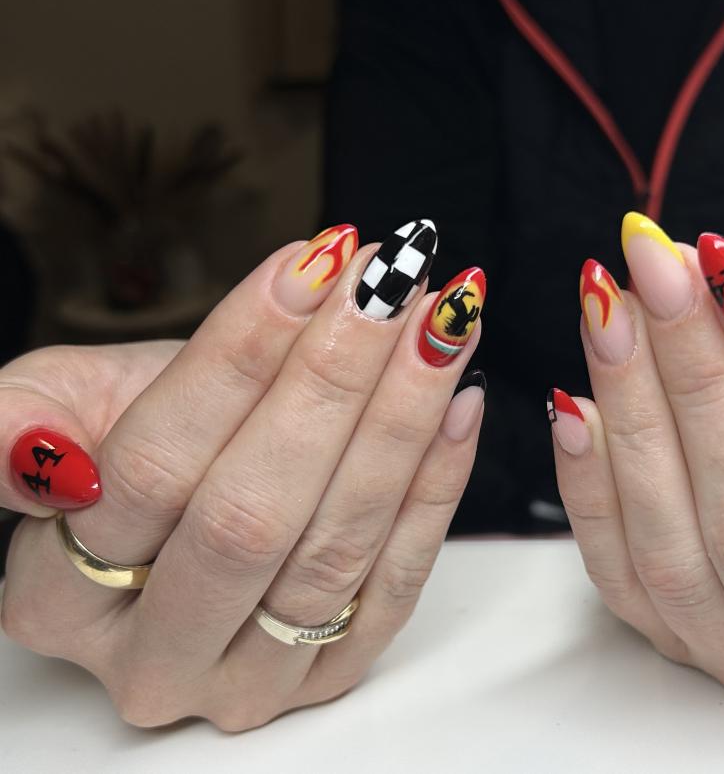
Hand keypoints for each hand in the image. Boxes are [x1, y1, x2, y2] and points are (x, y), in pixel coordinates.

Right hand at [2, 222, 486, 729]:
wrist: (186, 506)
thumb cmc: (126, 444)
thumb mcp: (55, 411)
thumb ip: (19, 427)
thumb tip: (40, 454)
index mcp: (56, 597)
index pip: (153, 467)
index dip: (238, 359)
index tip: (310, 264)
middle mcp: (154, 656)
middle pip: (251, 514)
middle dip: (331, 383)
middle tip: (391, 282)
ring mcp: (251, 678)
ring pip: (335, 547)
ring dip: (401, 423)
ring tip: (439, 323)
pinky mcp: (333, 673)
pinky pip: (397, 582)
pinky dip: (437, 487)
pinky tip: (460, 399)